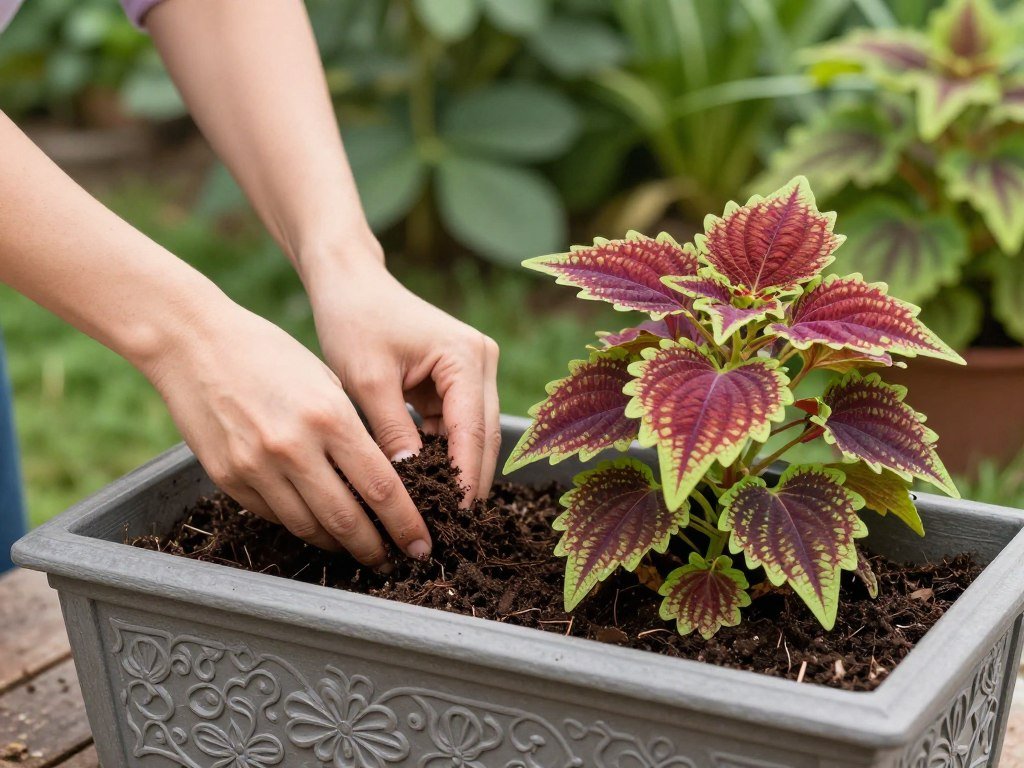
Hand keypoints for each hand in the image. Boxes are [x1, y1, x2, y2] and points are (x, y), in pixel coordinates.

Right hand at [145, 301, 430, 565]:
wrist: (192, 341)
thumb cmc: (267, 351)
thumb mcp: (324, 379)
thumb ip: (351, 430)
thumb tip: (380, 478)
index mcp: (329, 417)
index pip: (381, 487)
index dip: (406, 523)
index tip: (421, 543)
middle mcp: (293, 448)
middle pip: (347, 520)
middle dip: (377, 549)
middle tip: (395, 560)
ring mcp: (256, 467)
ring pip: (309, 527)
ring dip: (339, 544)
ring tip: (359, 547)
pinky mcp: (228, 478)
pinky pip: (275, 515)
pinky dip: (301, 524)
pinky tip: (317, 523)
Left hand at [303, 250, 500, 505]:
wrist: (349, 283)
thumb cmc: (354, 321)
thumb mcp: (367, 380)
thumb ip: (392, 433)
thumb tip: (410, 486)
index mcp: (466, 356)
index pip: (472, 432)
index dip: (463, 480)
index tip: (450, 520)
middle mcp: (481, 362)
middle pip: (483, 438)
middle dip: (467, 484)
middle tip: (448, 531)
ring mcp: (474, 371)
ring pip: (473, 438)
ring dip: (457, 474)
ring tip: (437, 517)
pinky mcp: (457, 380)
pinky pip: (456, 428)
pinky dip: (443, 456)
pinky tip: (427, 487)